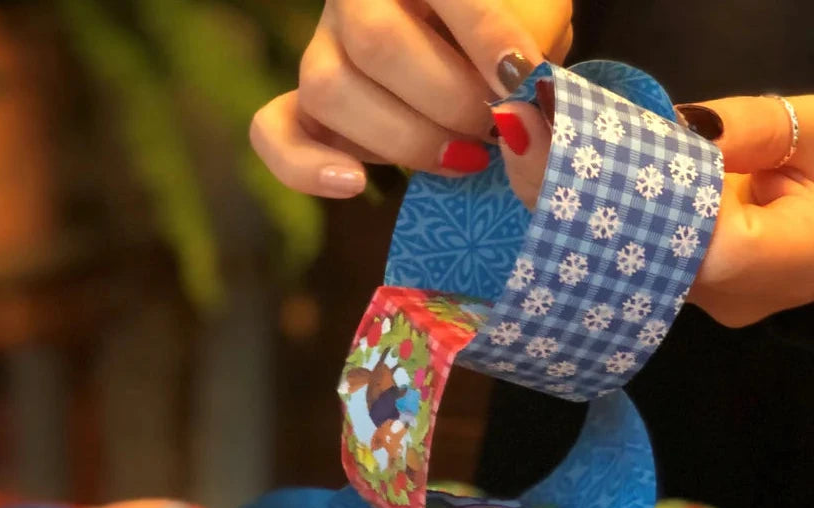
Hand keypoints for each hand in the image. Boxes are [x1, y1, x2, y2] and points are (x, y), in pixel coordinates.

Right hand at [250, 0, 571, 198]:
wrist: (489, 57)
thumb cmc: (517, 30)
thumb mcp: (540, 18)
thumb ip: (535, 42)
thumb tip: (525, 104)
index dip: (484, 35)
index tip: (524, 77)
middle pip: (375, 42)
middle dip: (448, 101)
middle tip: (494, 125)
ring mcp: (324, 52)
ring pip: (329, 90)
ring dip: (406, 140)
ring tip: (465, 156)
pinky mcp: (307, 108)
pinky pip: (274, 132)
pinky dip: (307, 166)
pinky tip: (356, 183)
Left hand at [489, 93, 813, 324]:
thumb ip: (755, 129)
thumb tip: (677, 125)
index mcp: (778, 259)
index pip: (690, 237)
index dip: (629, 195)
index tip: (573, 148)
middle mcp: (726, 295)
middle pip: (641, 254)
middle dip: (578, 195)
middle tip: (523, 133)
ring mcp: (700, 303)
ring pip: (630, 259)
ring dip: (577, 204)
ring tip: (527, 141)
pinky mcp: (682, 294)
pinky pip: (635, 256)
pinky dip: (601, 216)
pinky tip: (558, 172)